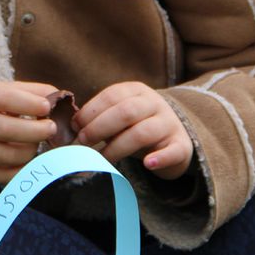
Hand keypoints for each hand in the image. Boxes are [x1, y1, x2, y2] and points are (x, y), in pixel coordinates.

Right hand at [0, 81, 57, 184]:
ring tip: (36, 145)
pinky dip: (18, 170)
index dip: (28, 104)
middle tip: (51, 130)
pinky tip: (26, 161)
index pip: (3, 99)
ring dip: (29, 153)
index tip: (47, 108)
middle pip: (5, 130)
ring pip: (5, 156)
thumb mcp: (2, 90)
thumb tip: (60, 98)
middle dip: (34, 132)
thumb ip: (31, 92)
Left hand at [72, 81, 192, 179]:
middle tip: (82, 143)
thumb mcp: (121, 115)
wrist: (175, 136)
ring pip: (143, 133)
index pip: (112, 96)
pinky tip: (147, 164)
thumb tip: (72, 129)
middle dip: (99, 127)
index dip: (91, 111)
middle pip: (126, 112)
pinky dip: (160, 157)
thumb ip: (101, 118)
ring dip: (117, 147)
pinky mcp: (182, 145)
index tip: (74, 126)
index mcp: (136, 91)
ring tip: (102, 159)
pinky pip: (173, 151)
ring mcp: (169, 123)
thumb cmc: (137, 125)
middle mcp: (154, 103)